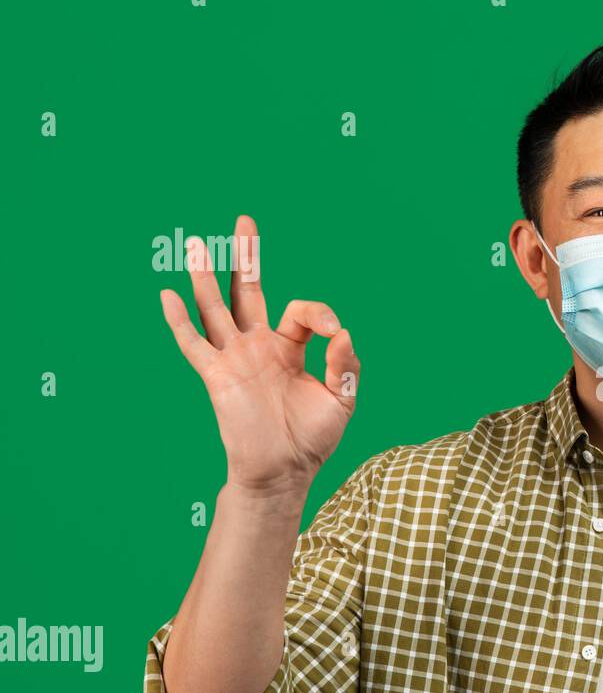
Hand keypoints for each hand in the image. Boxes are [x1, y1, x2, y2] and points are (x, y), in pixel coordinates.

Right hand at [160, 215, 359, 493]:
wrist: (285, 472)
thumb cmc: (313, 438)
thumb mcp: (341, 397)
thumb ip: (344, 363)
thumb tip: (341, 332)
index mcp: (290, 349)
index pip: (301, 312)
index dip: (320, 315)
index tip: (334, 333)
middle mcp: (260, 347)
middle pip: (248, 291)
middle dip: (246, 256)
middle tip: (243, 221)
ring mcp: (236, 358)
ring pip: (216, 308)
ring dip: (205, 276)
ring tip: (194, 243)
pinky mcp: (217, 376)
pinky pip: (194, 344)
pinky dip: (180, 320)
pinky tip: (168, 295)